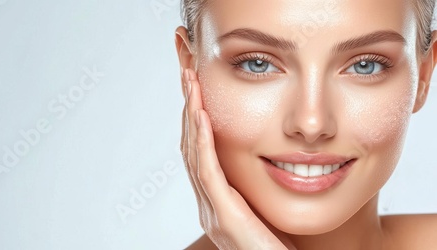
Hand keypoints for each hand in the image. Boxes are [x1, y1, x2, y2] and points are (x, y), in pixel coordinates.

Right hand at [180, 68, 290, 249]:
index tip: (197, 87)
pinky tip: (202, 117)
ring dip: (192, 116)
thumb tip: (265, 160)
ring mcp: (213, 212)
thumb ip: (256, 188)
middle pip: (191, 147)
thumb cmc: (281, 248)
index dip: (196, 118)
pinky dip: (204, 143)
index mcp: (218, 201)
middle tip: (187, 74)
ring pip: (194, 154)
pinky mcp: (226, 218)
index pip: (200, 152)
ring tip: (190, 84)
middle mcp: (209, 205)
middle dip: (189, 108)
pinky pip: (209, 173)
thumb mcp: (265, 210)